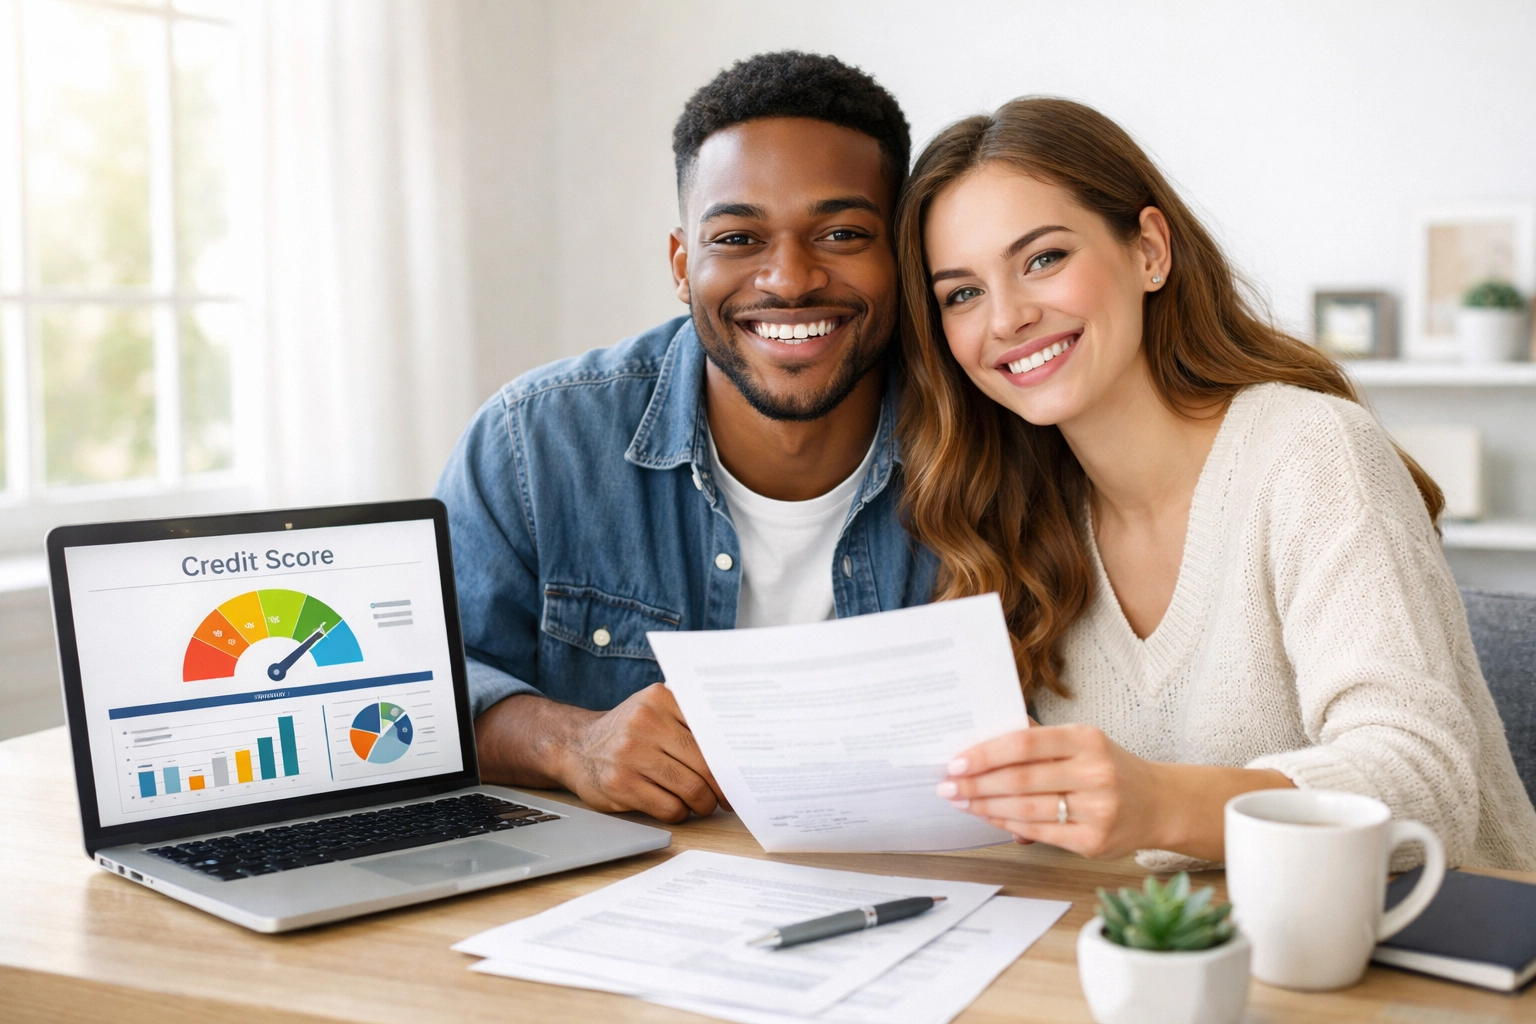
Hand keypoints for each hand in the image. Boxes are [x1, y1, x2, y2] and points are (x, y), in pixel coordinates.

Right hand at [474, 684, 729, 823]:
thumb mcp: (654, 709)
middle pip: (704, 763)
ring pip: (690, 789)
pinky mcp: (620, 784)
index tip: (744, 770)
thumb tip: (738, 746)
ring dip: (703, 804)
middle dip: (722, 787)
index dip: (731, 756)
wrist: (575, 746)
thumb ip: (689, 719)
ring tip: (703, 804)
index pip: (711, 730)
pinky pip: (669, 808)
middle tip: (729, 797)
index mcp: (660, 698)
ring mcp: (630, 754)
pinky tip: (676, 806)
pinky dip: (679, 812)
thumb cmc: (629, 731)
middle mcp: (644, 722)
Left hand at [937, 724, 1168, 858]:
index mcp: (1087, 739)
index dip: (985, 754)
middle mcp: (1095, 773)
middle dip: (976, 784)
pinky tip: (989, 817)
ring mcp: (1097, 810)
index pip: (1025, 743)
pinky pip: (1039, 833)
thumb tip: (981, 740)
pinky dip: (1007, 824)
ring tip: (962, 802)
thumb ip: (1038, 739)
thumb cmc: (1109, 768)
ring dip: (986, 806)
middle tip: (947, 786)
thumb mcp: (1081, 742)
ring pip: (1026, 809)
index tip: (956, 762)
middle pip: (1020, 779)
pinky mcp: (1093, 842)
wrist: (1160, 804)